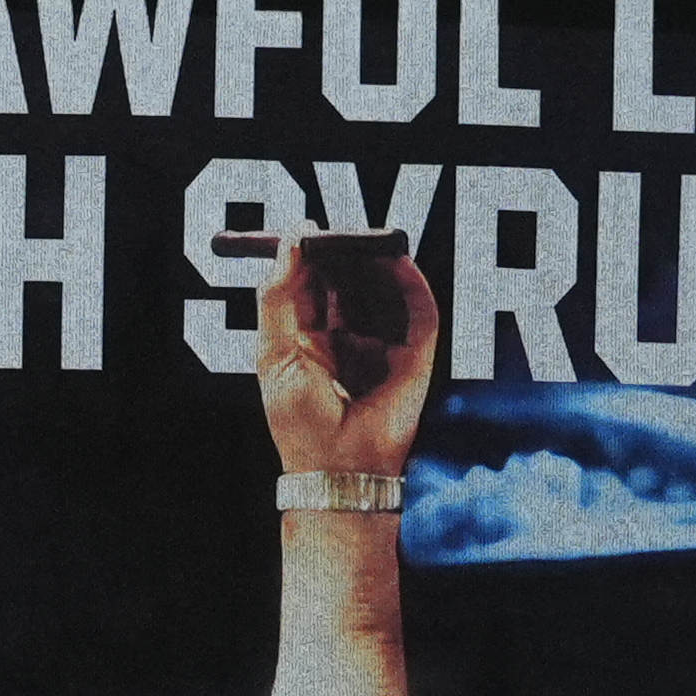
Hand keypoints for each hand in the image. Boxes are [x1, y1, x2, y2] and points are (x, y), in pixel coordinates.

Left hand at [255, 232, 440, 482]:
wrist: (336, 467)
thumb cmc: (300, 422)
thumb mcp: (275, 351)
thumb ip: (278, 296)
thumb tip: (292, 241)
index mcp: (309, 336)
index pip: (312, 281)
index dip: (310, 254)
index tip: (307, 229)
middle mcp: (348, 336)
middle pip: (350, 279)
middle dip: (345, 253)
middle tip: (339, 230)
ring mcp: (383, 344)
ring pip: (384, 290)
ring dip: (378, 262)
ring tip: (366, 241)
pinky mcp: (414, 356)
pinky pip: (419, 311)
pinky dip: (413, 284)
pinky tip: (398, 263)